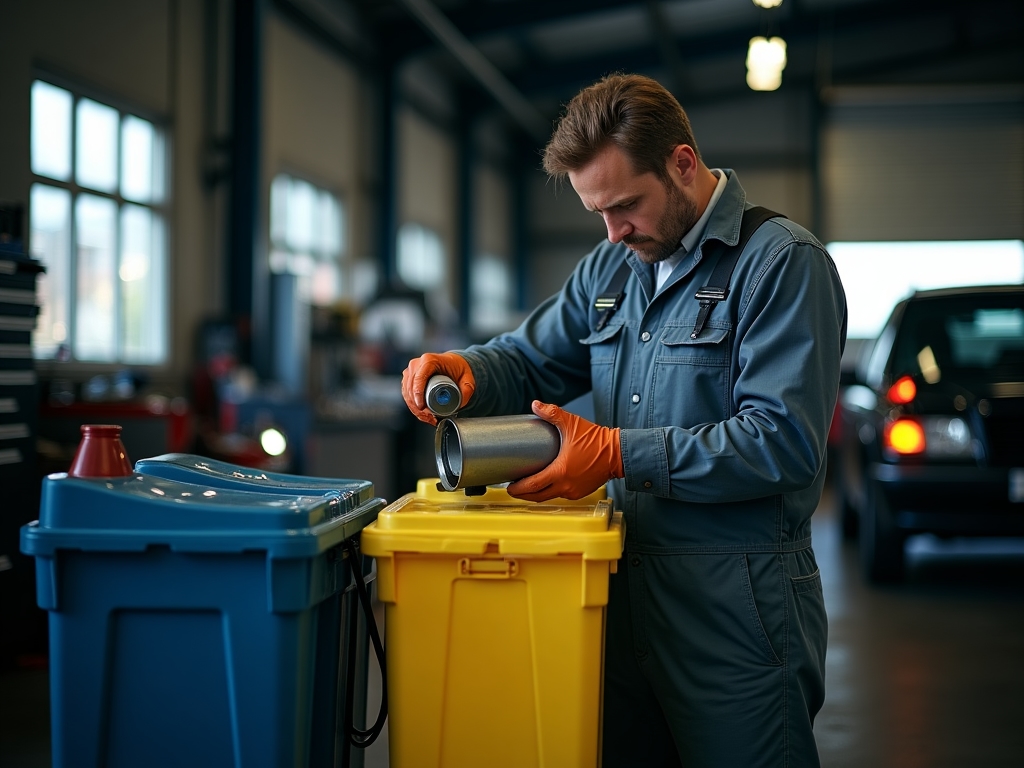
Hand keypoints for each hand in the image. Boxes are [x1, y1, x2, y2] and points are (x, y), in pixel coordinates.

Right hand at [401, 352, 475, 424]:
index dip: (418, 393)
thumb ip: (467, 390)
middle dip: (418, 406)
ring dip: (415, 408)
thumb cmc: (459, 368)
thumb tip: (460, 403)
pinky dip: (413, 406)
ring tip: (429, 418)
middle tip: (430, 417)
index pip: (419, 377)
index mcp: (429, 360)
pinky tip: (422, 414)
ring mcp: (411, 371)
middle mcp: (417, 364)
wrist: (454, 364)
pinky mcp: (408, 378)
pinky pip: (406, 394)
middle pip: (411, 387)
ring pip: (407, 393)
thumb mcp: (468, 378)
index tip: (422, 406)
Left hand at [507, 401, 622, 501]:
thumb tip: (536, 405)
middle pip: (537, 497)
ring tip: (527, 486)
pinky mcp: (581, 492)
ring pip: (549, 497)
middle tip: (513, 488)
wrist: (618, 452)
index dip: (518, 488)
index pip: (532, 486)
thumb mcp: (572, 423)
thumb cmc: (597, 440)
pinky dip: (551, 491)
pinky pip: (561, 495)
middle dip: (523, 495)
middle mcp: (566, 486)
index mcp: (560, 472)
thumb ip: (552, 413)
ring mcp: (574, 491)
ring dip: (537, 494)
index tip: (509, 485)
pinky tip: (547, 483)